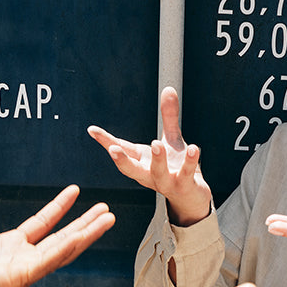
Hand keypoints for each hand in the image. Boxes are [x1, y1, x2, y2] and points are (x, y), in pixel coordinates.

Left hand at [0, 174, 114, 286]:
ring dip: (86, 234)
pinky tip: (83, 235)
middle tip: (105, 210)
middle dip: (85, 223)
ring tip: (106, 219)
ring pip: (64, 248)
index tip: (74, 192)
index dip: (59, 207)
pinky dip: (68, 246)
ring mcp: (24, 267)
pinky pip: (50, 259)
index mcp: (7, 245)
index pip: (42, 223)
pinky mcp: (22, 276)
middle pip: (62, 237)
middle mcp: (20, 257)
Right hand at [88, 86, 212, 225]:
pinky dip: (190, 161)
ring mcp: (166, 182)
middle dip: (122, 161)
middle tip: (112, 150)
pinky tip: (194, 148)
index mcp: (142, 162)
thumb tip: (168, 88)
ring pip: (158, 173)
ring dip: (157, 160)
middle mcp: (149, 174)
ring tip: (156, 143)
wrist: (191, 197)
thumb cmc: (176, 168)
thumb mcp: (171, 140)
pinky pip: (186, 174)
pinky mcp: (185, 186)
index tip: (92, 130)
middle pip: (131, 169)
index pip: (122, 150)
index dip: (106, 141)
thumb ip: (168, 116)